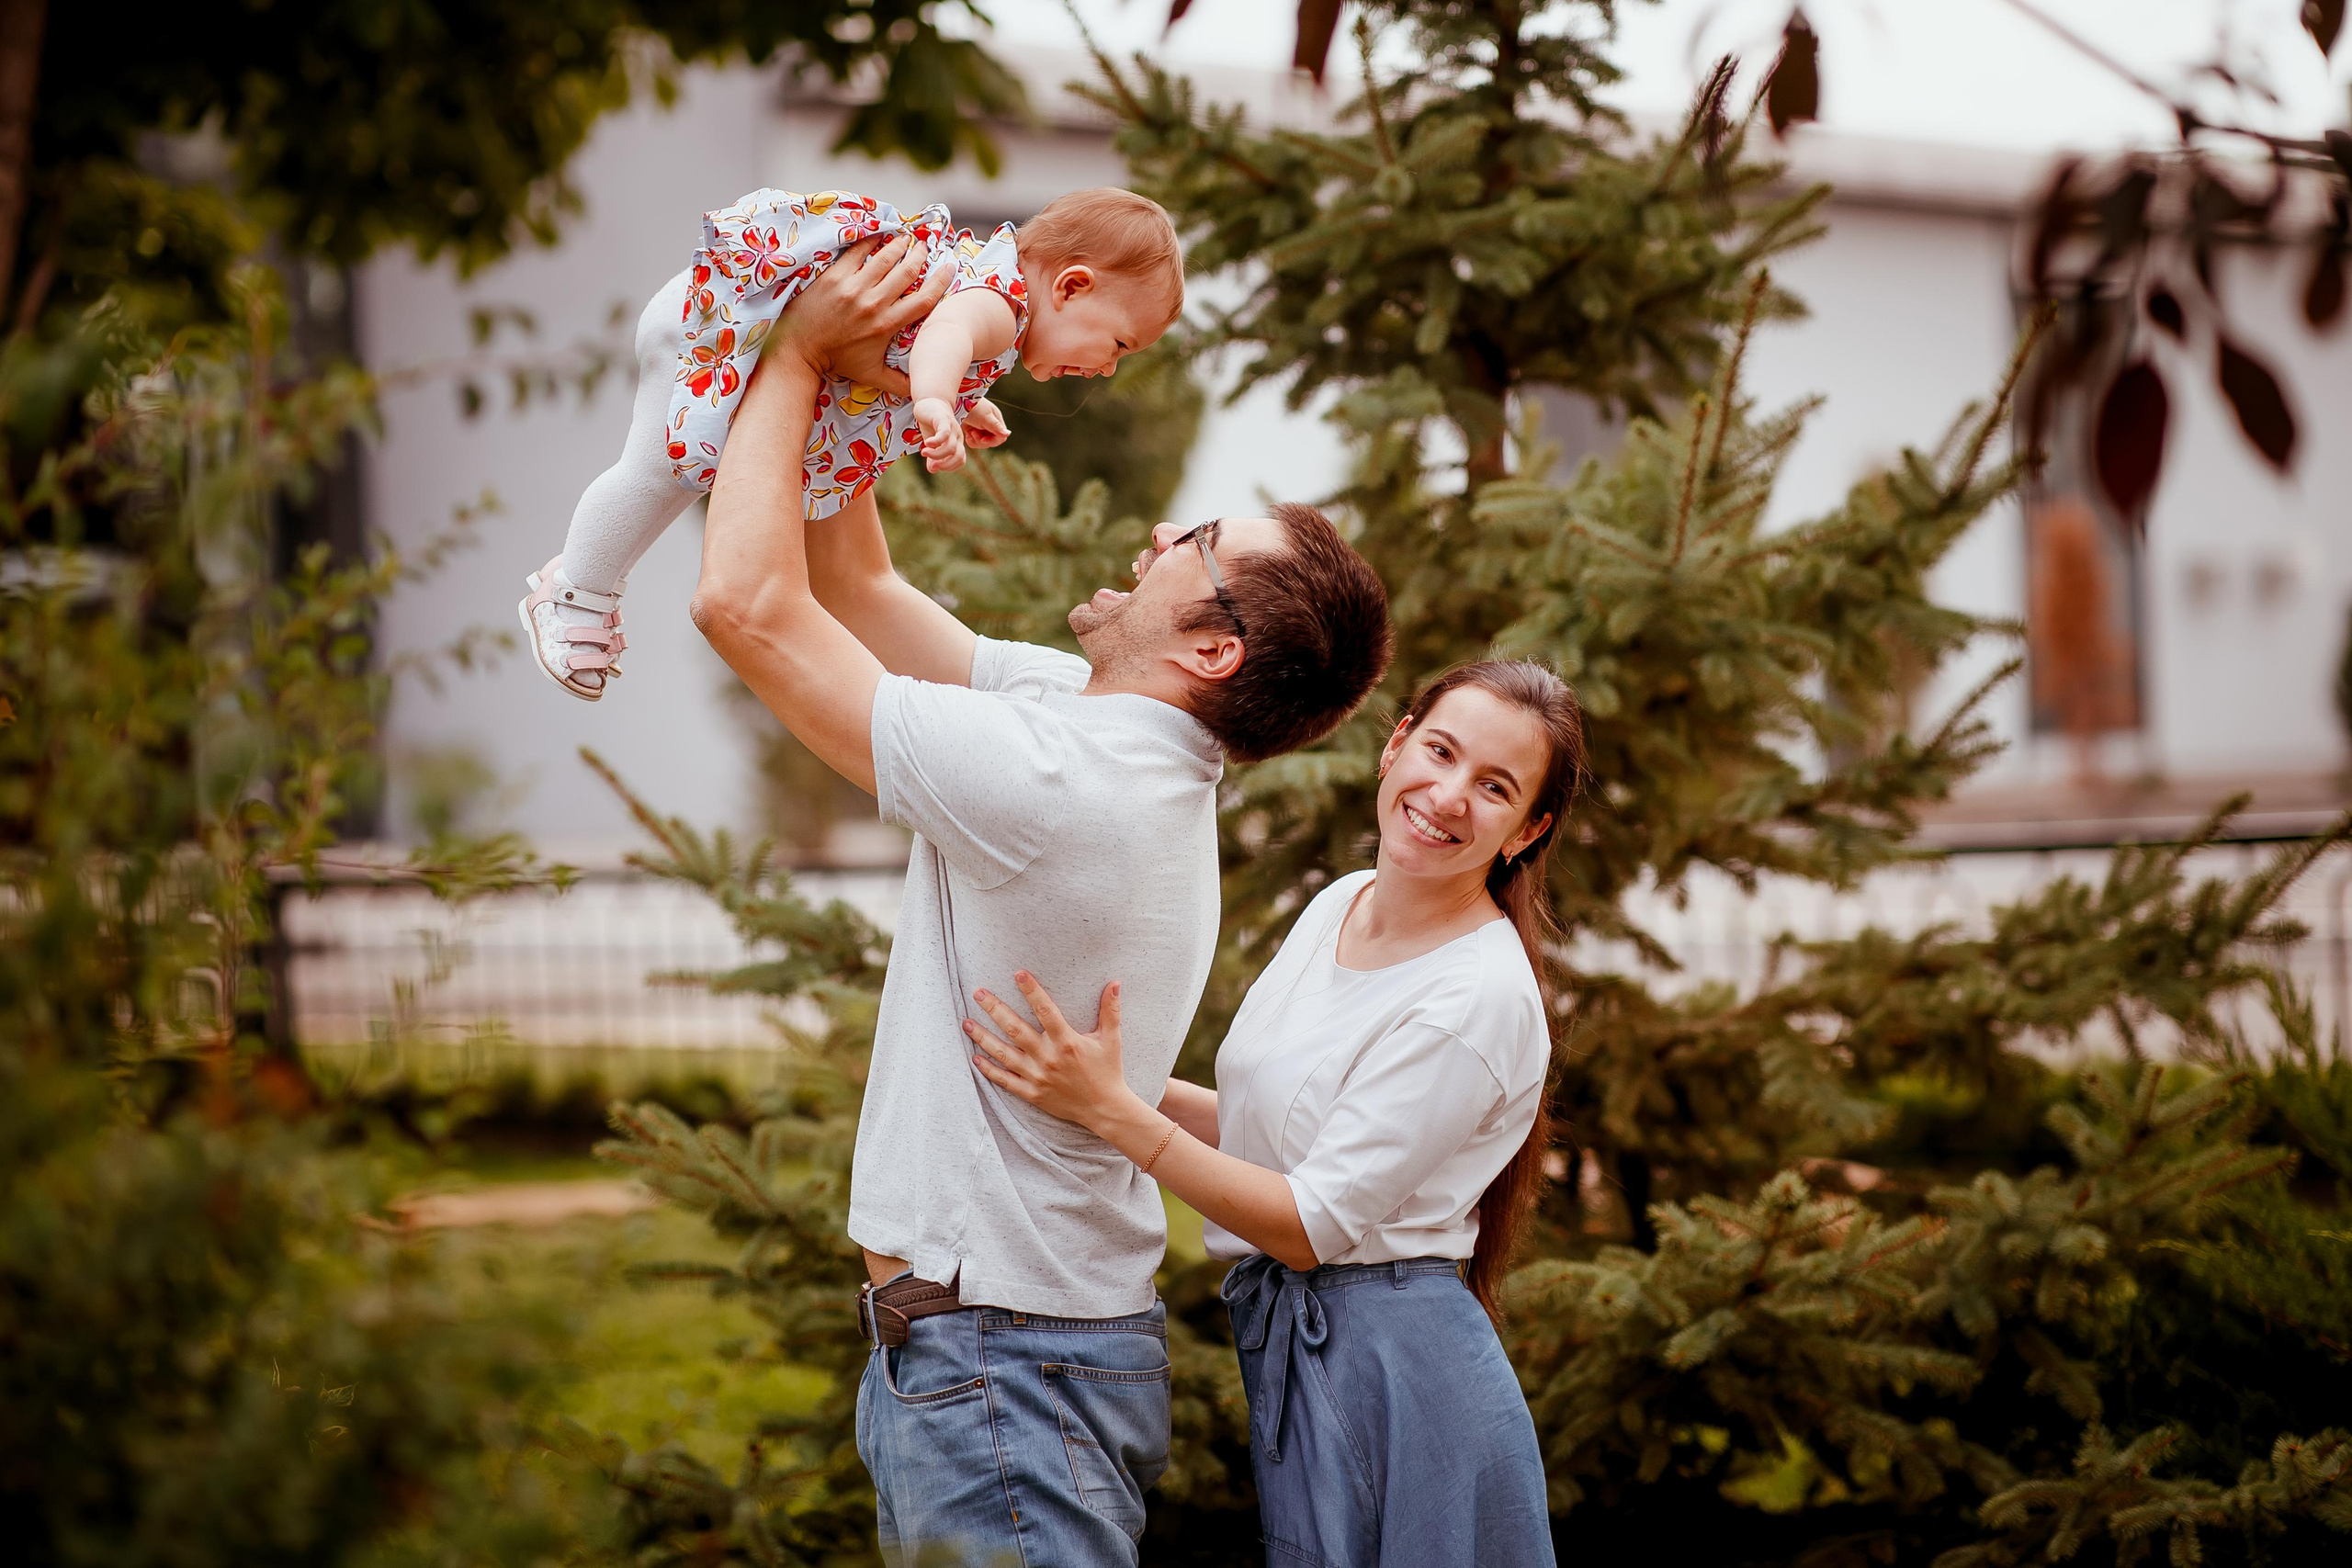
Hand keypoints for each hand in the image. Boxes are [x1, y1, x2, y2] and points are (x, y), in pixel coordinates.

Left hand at [769, 233, 944, 393]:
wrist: (800, 348)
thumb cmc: (837, 360)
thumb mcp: (871, 375)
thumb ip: (899, 383)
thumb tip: (922, 390)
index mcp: (886, 325)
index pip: (923, 300)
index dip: (940, 282)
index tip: (949, 268)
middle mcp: (873, 304)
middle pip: (906, 272)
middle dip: (919, 255)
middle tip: (924, 246)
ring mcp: (853, 288)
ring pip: (884, 258)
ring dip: (899, 245)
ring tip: (906, 238)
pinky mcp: (834, 276)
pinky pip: (857, 252)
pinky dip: (870, 241)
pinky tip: (878, 235)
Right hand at [912, 396, 966, 472]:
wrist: (930, 400)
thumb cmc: (932, 423)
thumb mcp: (931, 442)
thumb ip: (932, 456)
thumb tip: (932, 470)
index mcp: (956, 443)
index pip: (959, 460)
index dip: (948, 467)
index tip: (934, 466)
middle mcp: (957, 436)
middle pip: (958, 456)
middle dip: (945, 465)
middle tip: (932, 466)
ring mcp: (952, 428)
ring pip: (950, 448)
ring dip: (937, 454)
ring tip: (924, 452)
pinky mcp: (944, 420)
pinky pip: (944, 434)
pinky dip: (936, 442)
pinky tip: (927, 443)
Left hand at [960, 397, 1008, 449]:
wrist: (957, 400)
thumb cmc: (972, 407)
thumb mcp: (985, 417)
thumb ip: (996, 427)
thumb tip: (1008, 434)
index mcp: (996, 420)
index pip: (1000, 437)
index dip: (993, 441)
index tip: (983, 439)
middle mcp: (990, 425)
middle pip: (991, 442)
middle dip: (982, 441)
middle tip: (973, 434)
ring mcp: (981, 428)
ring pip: (982, 443)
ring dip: (975, 441)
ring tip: (969, 433)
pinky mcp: (972, 430)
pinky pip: (974, 441)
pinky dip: (971, 440)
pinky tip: (967, 435)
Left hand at [967, 974, 1131, 1130]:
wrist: (1104, 1109)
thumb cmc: (1108, 1071)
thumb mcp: (1111, 1039)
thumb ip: (1110, 1010)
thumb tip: (1115, 982)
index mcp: (1067, 1042)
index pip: (1045, 1010)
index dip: (1031, 991)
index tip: (1018, 973)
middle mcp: (1048, 1058)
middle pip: (1016, 1029)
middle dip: (995, 1009)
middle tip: (978, 993)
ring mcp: (1037, 1076)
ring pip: (1004, 1054)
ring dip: (983, 1037)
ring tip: (966, 1022)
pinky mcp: (1032, 1093)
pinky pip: (1005, 1080)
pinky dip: (989, 1070)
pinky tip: (975, 1057)